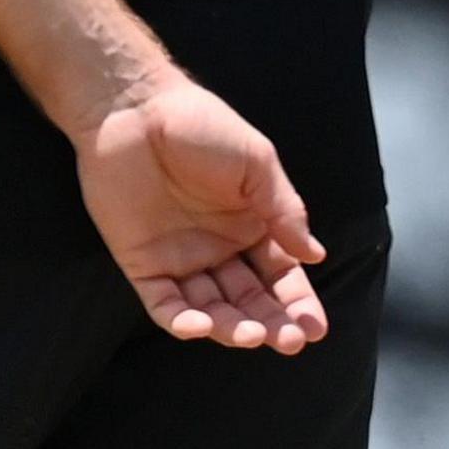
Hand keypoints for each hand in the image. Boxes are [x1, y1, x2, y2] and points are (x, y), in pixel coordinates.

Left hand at [73, 79, 328, 351]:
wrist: (133, 107)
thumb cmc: (199, 125)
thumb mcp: (257, 164)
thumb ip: (285, 211)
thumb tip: (315, 256)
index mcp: (250, 227)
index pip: (282, 278)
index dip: (298, 306)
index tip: (314, 330)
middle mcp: (218, 248)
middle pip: (249, 301)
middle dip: (271, 325)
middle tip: (287, 341)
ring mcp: (179, 257)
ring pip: (209, 309)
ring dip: (231, 328)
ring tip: (249, 335)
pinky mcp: (140, 260)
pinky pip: (162, 302)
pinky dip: (180, 321)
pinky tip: (200, 326)